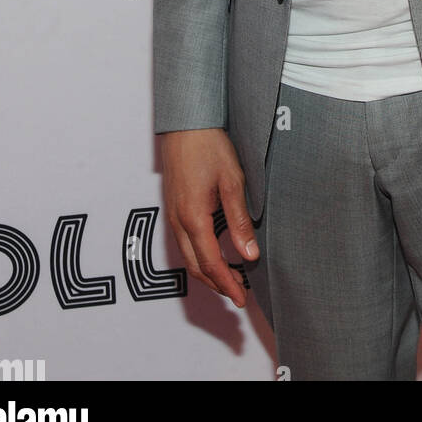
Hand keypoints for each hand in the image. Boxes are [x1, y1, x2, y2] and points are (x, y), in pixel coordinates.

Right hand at [160, 128, 258, 308]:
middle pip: (196, 267)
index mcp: (193, 217)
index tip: (241, 297)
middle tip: (238, 294)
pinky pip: (184, 243)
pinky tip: (213, 255)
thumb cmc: (208, 147)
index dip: (226, 284)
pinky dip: (199, 257)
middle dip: (217, 285)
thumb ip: (239, 220)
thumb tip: (248, 253)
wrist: (186, 124)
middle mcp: (178, 221)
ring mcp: (172, 215)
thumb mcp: (232, 182)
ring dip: (207, 273)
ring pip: (188, 257)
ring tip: (230, 279)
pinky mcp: (173, 208)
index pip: (210, 264)